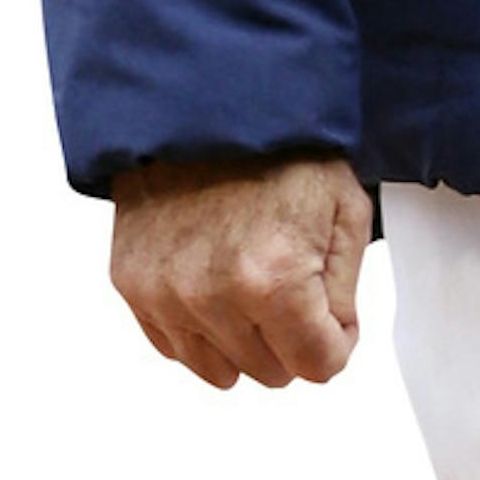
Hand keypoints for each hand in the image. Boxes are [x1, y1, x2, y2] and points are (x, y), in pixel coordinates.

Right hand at [110, 152, 372, 389]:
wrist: (199, 107)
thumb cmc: (276, 149)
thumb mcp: (344, 209)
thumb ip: (346, 291)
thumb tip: (330, 341)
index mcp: (272, 280)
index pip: (319, 365)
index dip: (336, 340)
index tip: (332, 310)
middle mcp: (211, 296)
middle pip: (273, 372)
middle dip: (293, 338)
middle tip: (293, 282)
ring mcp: (164, 294)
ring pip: (222, 370)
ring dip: (246, 340)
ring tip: (252, 284)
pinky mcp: (133, 285)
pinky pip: (176, 347)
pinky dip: (202, 329)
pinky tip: (216, 283)